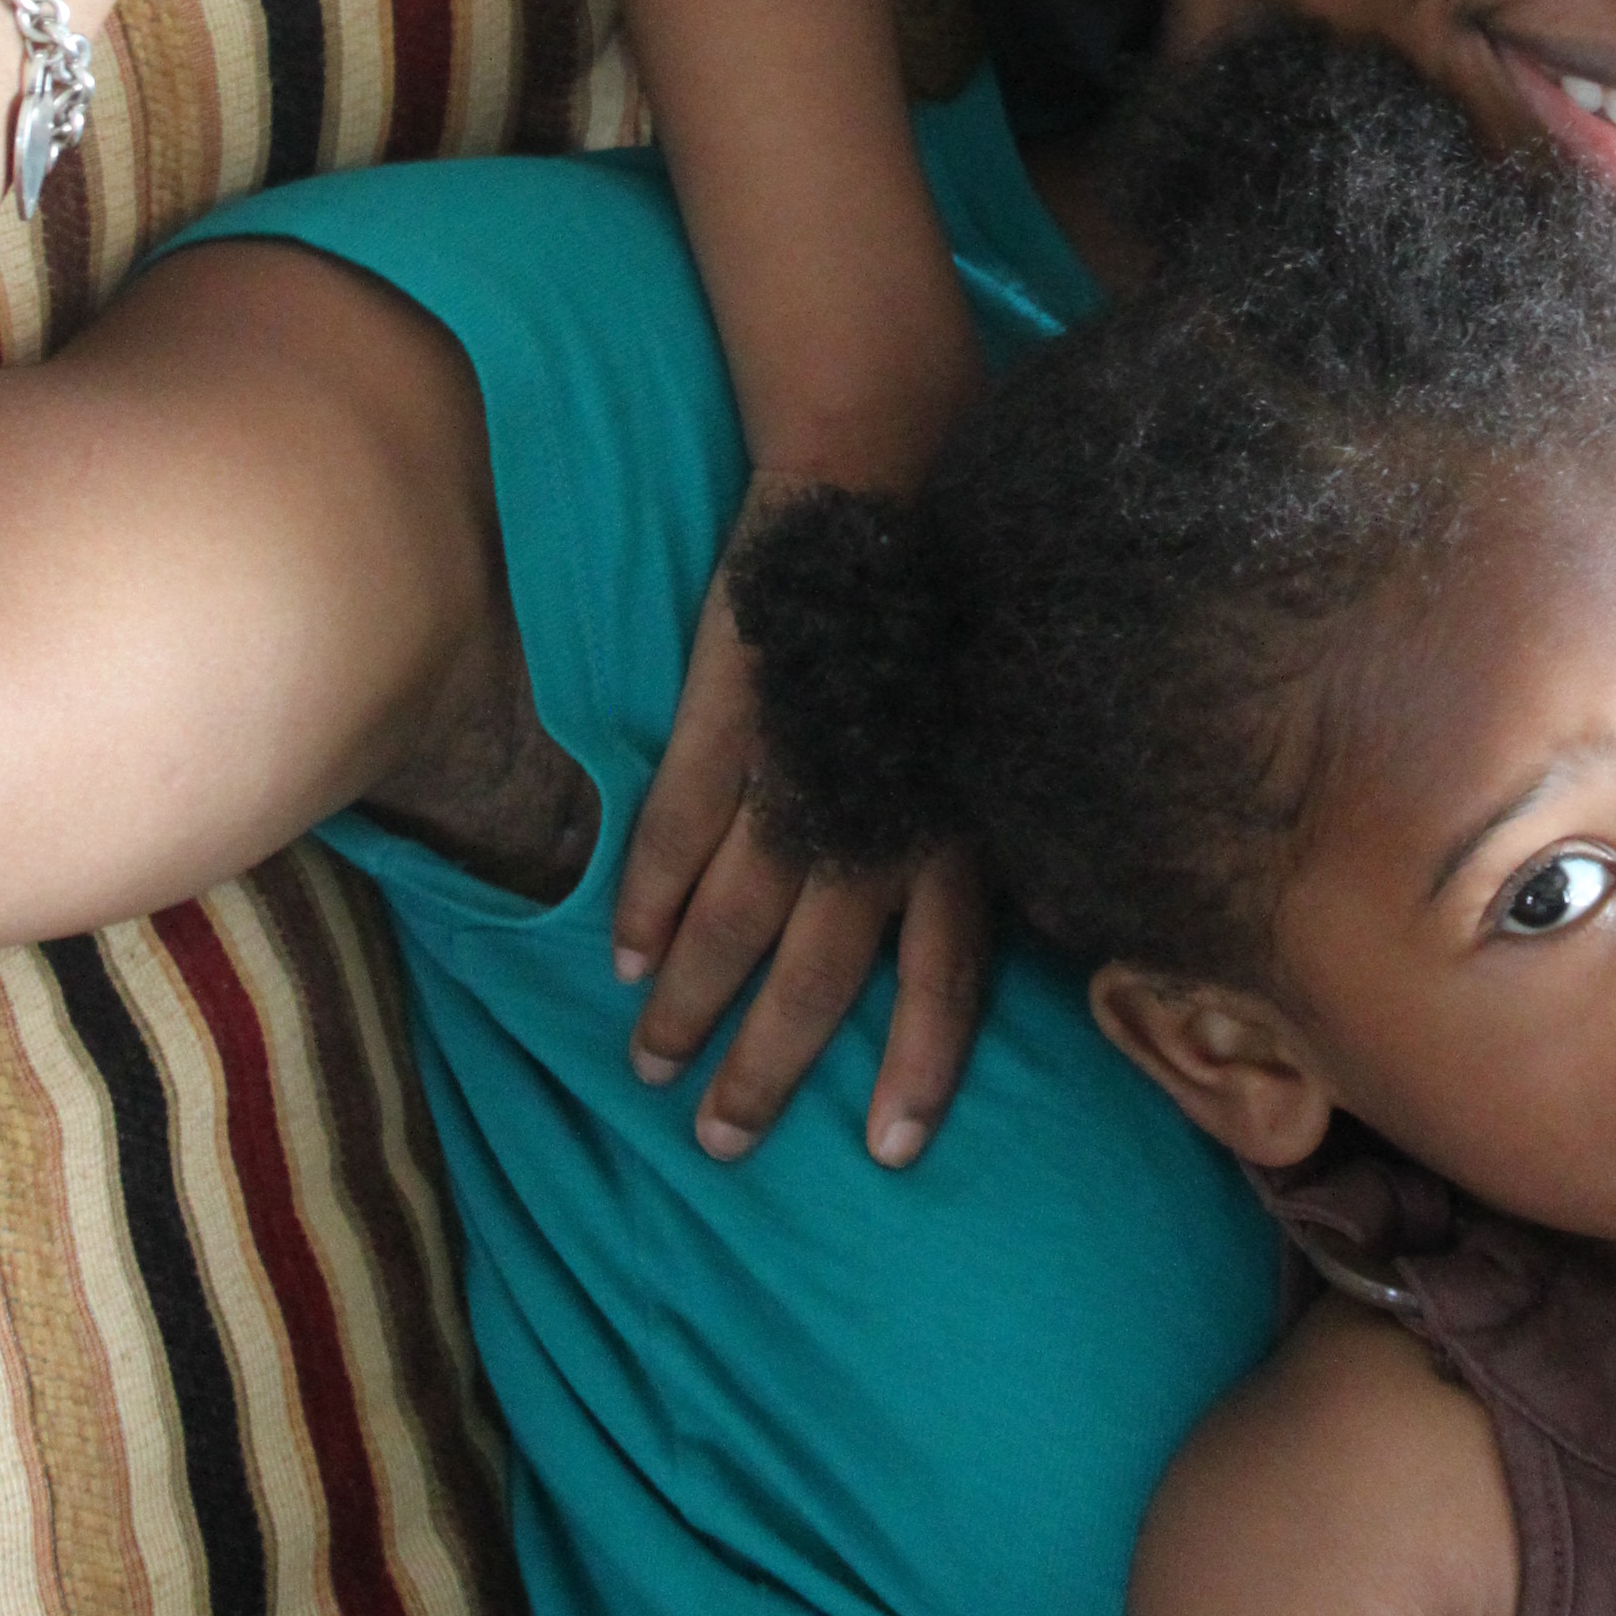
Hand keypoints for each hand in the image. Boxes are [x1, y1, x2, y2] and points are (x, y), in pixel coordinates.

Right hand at [613, 486, 989, 1167]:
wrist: (887, 464)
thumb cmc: (950, 592)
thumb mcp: (992, 719)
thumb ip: (970, 812)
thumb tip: (975, 901)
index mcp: (959, 816)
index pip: (949, 971)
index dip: (917, 1063)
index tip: (888, 1150)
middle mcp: (884, 813)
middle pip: (821, 974)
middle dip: (768, 1066)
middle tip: (721, 1140)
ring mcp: (798, 771)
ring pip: (735, 921)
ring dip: (689, 1004)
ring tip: (649, 1065)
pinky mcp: (727, 721)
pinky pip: (676, 833)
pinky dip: (646, 901)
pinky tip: (623, 956)